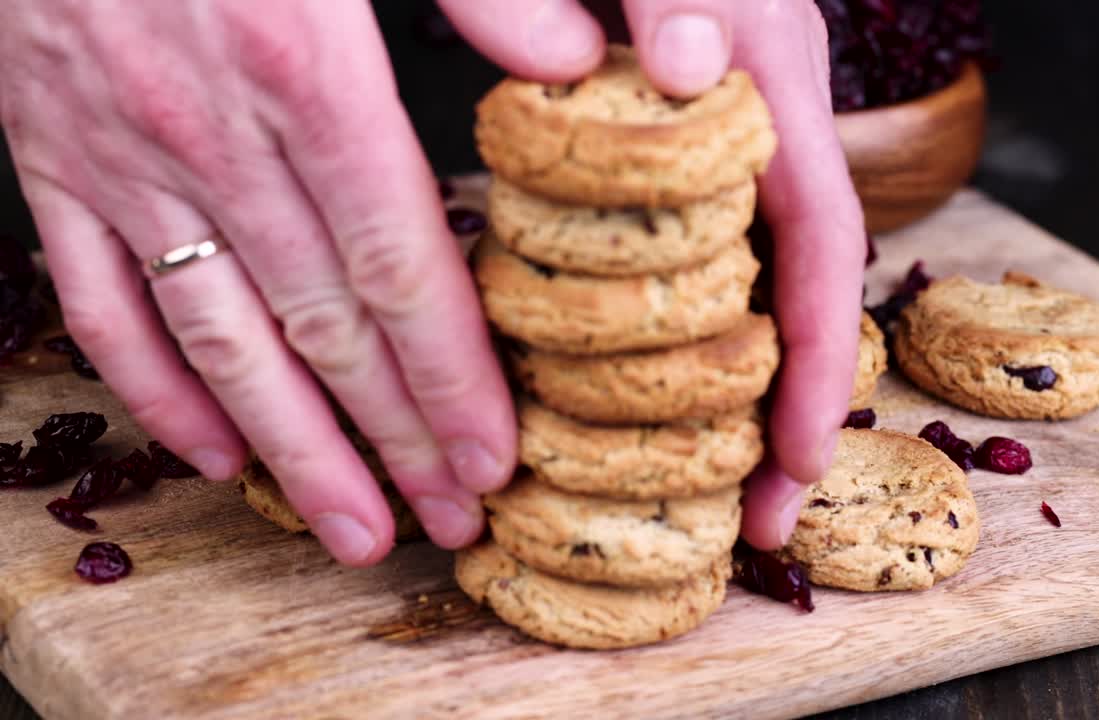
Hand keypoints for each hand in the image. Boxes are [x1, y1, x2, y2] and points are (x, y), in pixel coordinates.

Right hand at [0, 1, 516, 562]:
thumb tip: (572, 57)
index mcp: (306, 69)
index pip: (401, 267)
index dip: (451, 378)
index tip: (497, 459)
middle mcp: (210, 132)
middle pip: (325, 327)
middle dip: (395, 440)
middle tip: (449, 526)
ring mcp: (115, 154)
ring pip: (219, 339)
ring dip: (291, 450)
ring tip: (351, 531)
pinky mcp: (45, 153)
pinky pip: (99, 300)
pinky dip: (155, 386)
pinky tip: (212, 453)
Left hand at [442, 0, 864, 548]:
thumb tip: (689, 62)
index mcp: (760, 58)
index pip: (813, 235)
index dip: (812, 362)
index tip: (792, 466)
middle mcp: (772, 91)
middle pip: (807, 273)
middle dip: (792, 402)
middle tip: (759, 518)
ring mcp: (746, 102)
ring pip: (770, 262)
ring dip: (756, 373)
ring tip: (727, 478)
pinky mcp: (710, 107)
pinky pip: (732, 225)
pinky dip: (720, 312)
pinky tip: (689, 370)